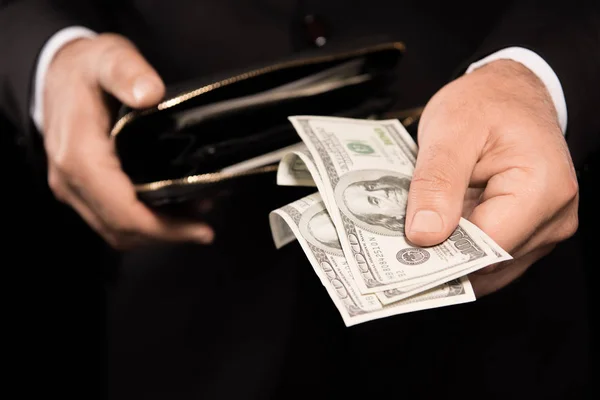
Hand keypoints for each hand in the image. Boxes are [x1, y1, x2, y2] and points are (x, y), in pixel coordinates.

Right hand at [43, 34, 213, 248]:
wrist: (56, 73)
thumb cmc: (86, 69)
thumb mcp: (110, 58)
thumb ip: (128, 72)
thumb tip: (150, 93)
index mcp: (79, 154)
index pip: (123, 211)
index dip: (164, 228)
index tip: (200, 230)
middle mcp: (71, 179)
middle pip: (121, 229)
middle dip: (167, 233)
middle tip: (204, 226)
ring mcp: (73, 187)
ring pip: (115, 230)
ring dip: (155, 231)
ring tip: (193, 216)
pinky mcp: (79, 189)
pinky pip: (110, 219)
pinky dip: (141, 222)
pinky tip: (170, 208)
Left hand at [405, 59, 578, 296]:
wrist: (510, 92)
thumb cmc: (486, 103)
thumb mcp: (450, 130)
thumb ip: (437, 183)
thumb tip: (424, 234)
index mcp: (542, 189)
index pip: (487, 246)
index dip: (442, 252)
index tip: (400, 251)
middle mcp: (553, 217)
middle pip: (488, 262)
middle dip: (442, 255)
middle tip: (398, 242)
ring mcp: (544, 229)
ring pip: (487, 265)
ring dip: (450, 252)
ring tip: (419, 226)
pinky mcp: (530, 233)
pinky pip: (490, 255)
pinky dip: (461, 246)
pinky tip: (439, 226)